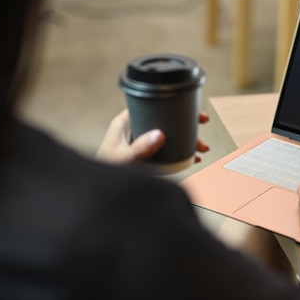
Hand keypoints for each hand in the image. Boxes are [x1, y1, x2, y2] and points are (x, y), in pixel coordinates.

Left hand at [95, 109, 209, 164]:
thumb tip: (159, 135)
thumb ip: (139, 148)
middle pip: (164, 121)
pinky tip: (191, 160)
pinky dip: (180, 154)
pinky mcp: (144, 158)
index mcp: (124, 123)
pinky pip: (166, 151)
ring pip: (168, 137)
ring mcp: (139, 144)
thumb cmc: (104, 171)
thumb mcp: (123, 159)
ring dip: (187, 141)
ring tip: (202, 150)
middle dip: (186, 124)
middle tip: (203, 125)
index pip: (151, 105)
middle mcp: (133, 131)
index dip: (172, 105)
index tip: (190, 110)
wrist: (97, 193)